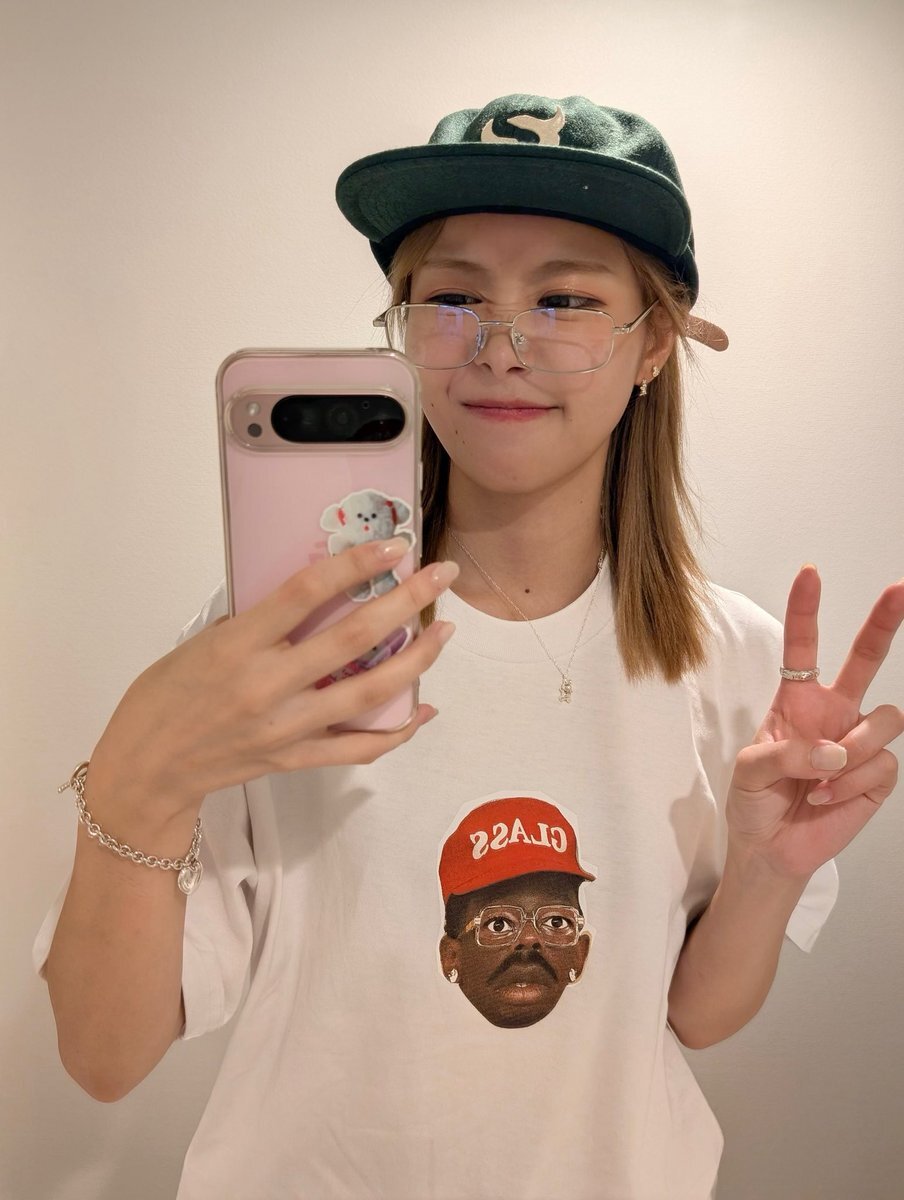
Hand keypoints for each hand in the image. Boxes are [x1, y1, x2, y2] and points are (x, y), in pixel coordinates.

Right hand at [89, 538, 457, 821]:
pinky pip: (358, 748)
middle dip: (405, 602)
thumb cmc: (166, 695)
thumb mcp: (201, 641)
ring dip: (415, 661)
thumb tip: (314, 597)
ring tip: (444, 633)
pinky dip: (397, 731)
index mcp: (238, 644)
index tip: (393, 545)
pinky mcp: (295, 759)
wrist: (147, 768)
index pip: (306, 593)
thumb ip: (256, 621)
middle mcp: (267, 685)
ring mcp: (285, 727)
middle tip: (441, 575)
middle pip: (352, 639)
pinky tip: (424, 709)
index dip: (355, 565)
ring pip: (368, 693)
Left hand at [727, 565, 903, 879]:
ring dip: (853, 749)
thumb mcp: (748, 771)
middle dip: (883, 623)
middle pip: (866, 659)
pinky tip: (825, 796)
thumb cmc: (753, 802)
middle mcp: (834, 712)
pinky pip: (881, 764)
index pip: (803, 647)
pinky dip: (850, 783)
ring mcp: (858, 741)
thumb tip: (832, 752)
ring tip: (820, 776)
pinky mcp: (877, 775)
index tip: (810, 574)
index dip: (806, 611)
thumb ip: (783, 754)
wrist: (769, 848)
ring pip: (883, 719)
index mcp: (796, 700)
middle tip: (898, 590)